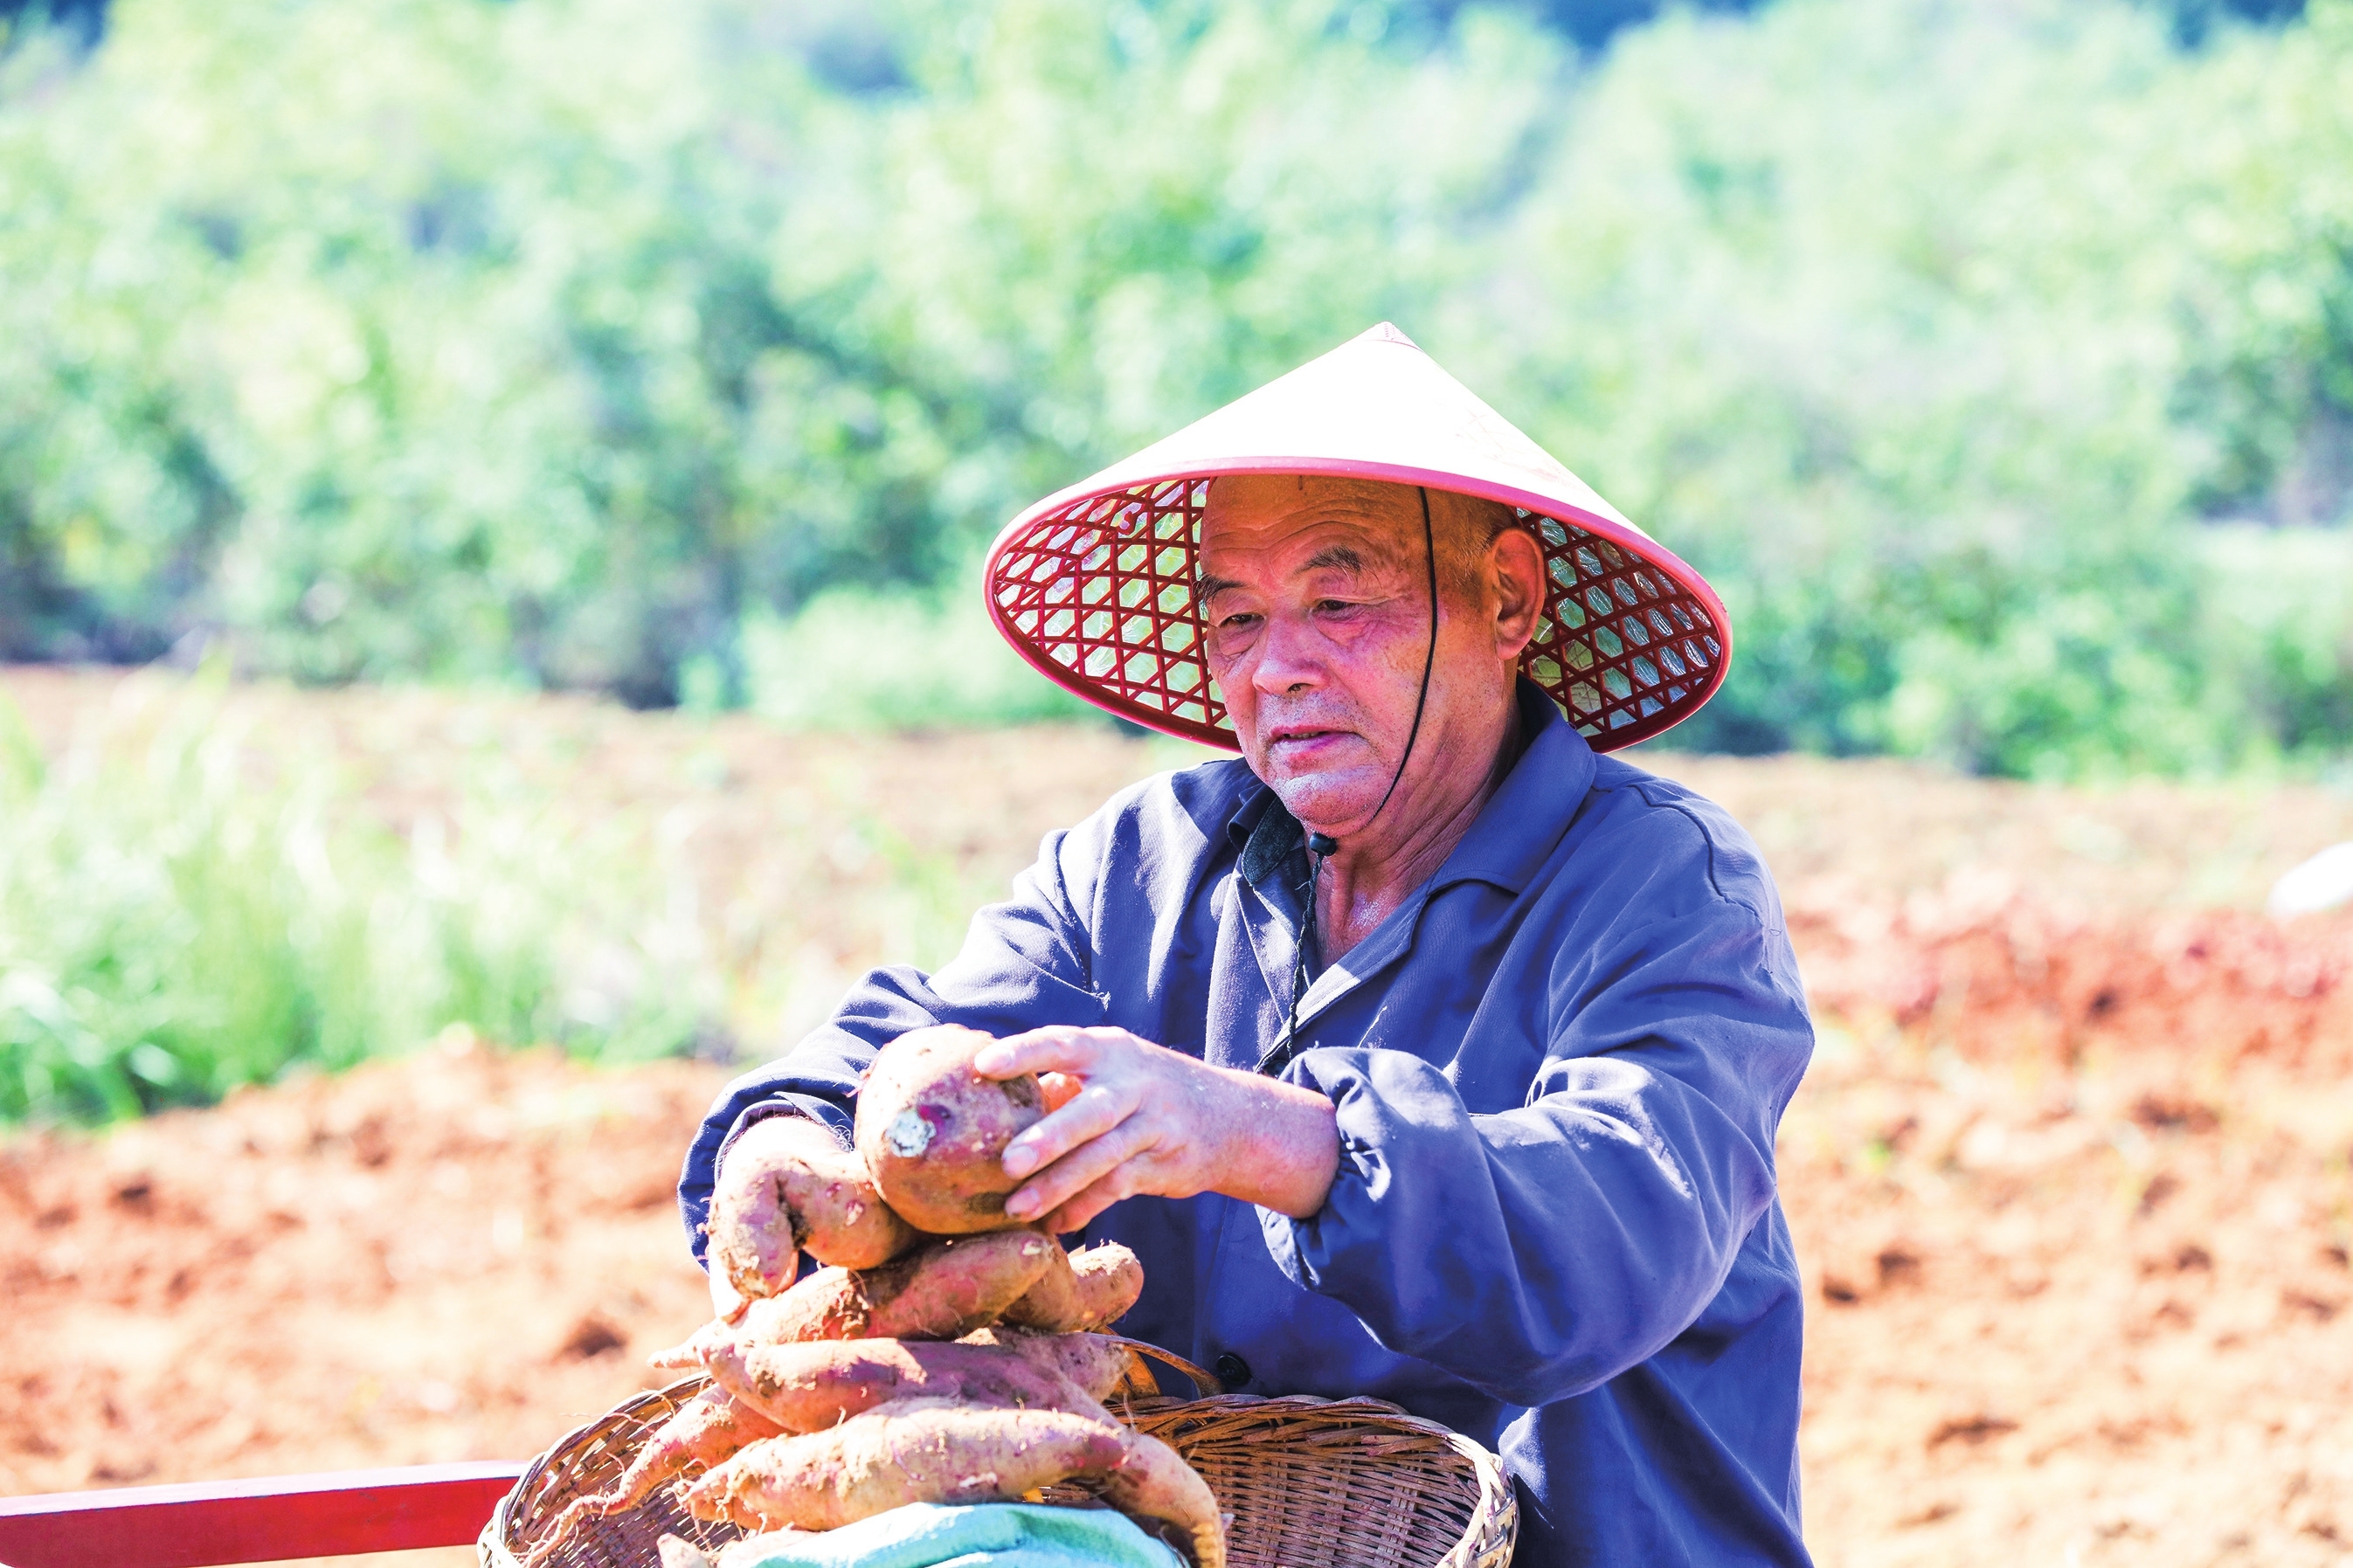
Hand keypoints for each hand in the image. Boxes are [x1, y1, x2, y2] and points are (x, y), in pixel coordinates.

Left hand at [972, 1025, 1340, 1232]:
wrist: (1230, 1118)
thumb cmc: (1144, 1090)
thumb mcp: (1111, 1069)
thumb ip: (1060, 1082)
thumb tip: (988, 1102)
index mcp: (1109, 1050)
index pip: (1062, 1044)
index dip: (1023, 1053)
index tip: (982, 1065)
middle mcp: (1134, 1083)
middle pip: (1091, 1111)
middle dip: (1049, 1137)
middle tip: (1007, 1162)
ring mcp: (1154, 1124)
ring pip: (1105, 1157)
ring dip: (1060, 1184)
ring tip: (1018, 1208)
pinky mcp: (1165, 1163)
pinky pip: (1119, 1187)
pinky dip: (1085, 1206)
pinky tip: (1055, 1223)